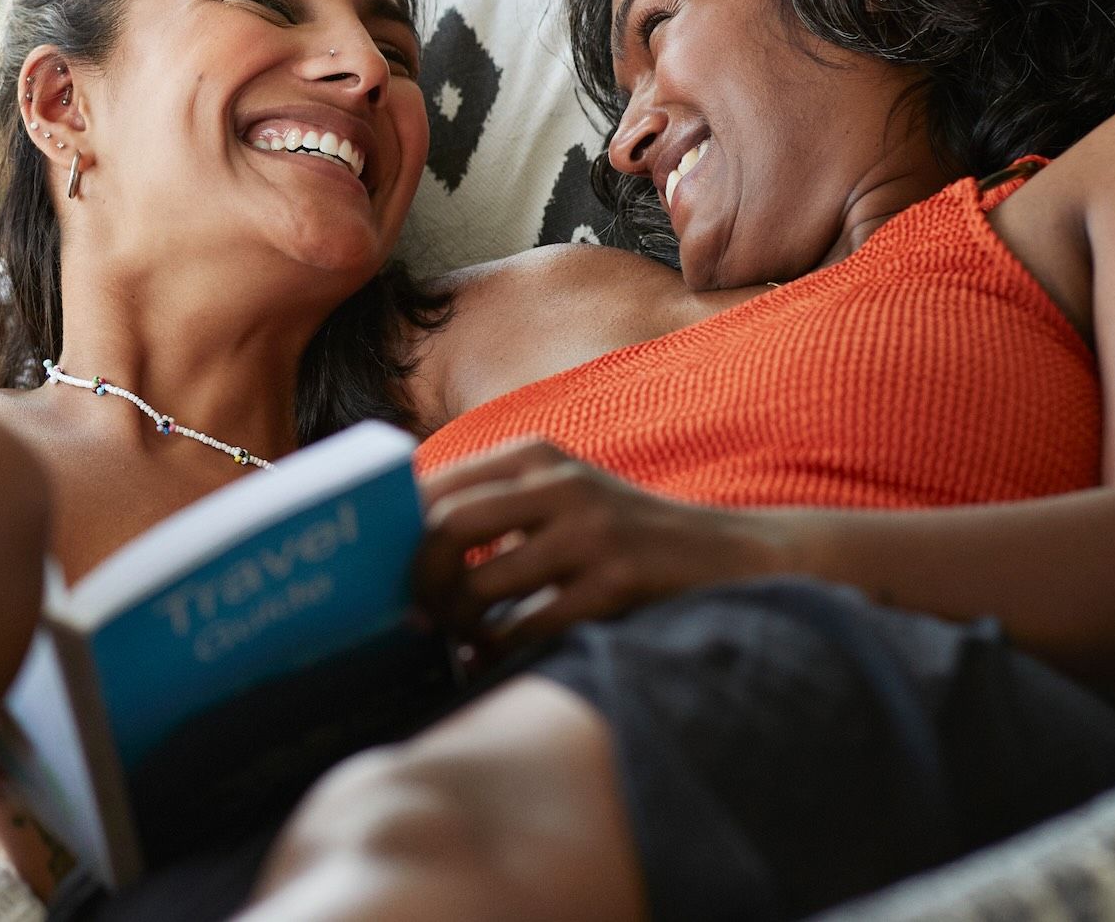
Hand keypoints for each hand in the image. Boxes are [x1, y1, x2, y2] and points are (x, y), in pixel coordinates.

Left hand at [414, 439, 787, 654]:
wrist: (730, 555)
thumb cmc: (627, 534)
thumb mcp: (562, 496)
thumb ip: (497, 507)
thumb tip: (403, 549)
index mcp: (535, 455)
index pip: (434, 483)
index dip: (395, 533)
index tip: (383, 571)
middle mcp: (558, 482)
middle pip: (445, 528)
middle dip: (417, 583)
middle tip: (414, 618)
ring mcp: (590, 531)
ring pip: (481, 584)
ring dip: (457, 627)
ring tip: (458, 643)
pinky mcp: (617, 581)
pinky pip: (530, 627)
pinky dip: (499, 653)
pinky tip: (494, 660)